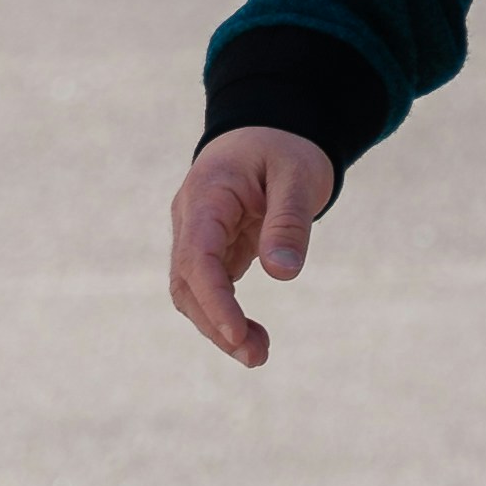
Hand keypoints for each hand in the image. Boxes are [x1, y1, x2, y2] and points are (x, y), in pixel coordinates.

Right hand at [168, 127, 335, 367]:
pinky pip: (209, 289)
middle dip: (216, 324)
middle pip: (187, 283)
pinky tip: (251, 337)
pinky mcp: (211, 249)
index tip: (236, 335)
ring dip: (218, 327)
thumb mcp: (298, 177)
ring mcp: (197, 235)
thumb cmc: (285, 148)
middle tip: (257, 356)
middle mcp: (191, 219)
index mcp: (207, 195)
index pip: (197, 257)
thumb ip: (289, 222)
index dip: (214, 301)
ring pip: (192, 292)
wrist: (270, 128)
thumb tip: (282, 274)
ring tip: (259, 354)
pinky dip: (225, 315)